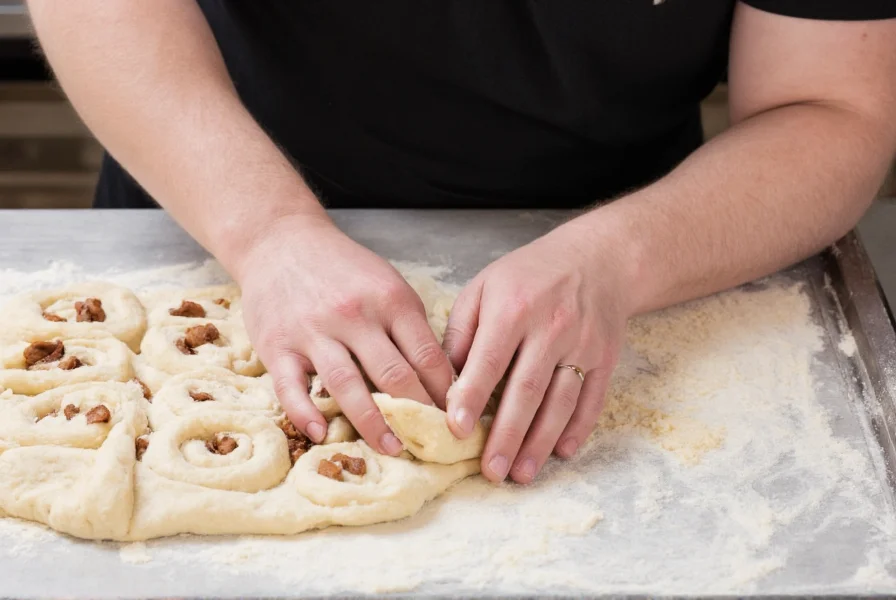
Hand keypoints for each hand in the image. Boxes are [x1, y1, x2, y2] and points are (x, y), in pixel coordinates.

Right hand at [235, 215, 454, 453]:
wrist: (281, 242)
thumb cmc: (343, 269)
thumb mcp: (388, 283)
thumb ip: (410, 325)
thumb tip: (441, 376)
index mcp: (389, 299)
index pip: (427, 356)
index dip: (446, 393)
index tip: (456, 418)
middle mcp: (354, 315)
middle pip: (393, 374)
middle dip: (418, 412)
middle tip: (434, 442)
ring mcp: (313, 331)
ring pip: (347, 385)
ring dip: (372, 422)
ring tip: (392, 447)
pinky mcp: (277, 346)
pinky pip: (291, 387)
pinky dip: (306, 413)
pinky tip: (322, 434)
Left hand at [442, 220, 632, 483]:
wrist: (597, 258)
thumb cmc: (528, 276)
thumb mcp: (484, 288)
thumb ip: (461, 333)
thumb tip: (444, 382)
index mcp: (513, 308)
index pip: (489, 361)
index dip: (471, 397)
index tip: (456, 430)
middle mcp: (551, 328)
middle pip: (527, 390)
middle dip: (507, 435)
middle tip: (491, 471)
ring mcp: (583, 344)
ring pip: (560, 402)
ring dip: (540, 442)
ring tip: (521, 473)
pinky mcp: (605, 357)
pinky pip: (592, 399)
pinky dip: (577, 429)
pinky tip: (562, 453)